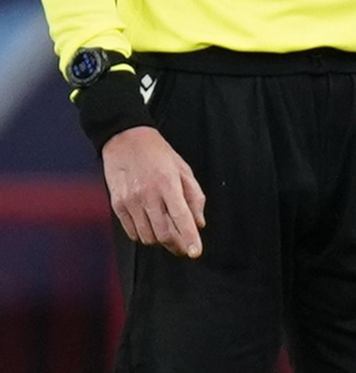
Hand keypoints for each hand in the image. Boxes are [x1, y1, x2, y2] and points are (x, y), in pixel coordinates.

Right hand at [102, 126, 205, 257]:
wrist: (126, 141)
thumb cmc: (159, 154)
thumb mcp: (183, 169)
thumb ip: (194, 196)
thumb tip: (199, 223)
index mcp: (168, 184)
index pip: (181, 217)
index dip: (190, 238)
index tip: (196, 252)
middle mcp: (148, 195)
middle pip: (163, 233)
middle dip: (177, 245)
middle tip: (185, 248)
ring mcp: (130, 202)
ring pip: (147, 236)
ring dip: (161, 242)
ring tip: (169, 236)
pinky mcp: (117, 206)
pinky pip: (132, 232)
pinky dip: (144, 236)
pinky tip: (152, 228)